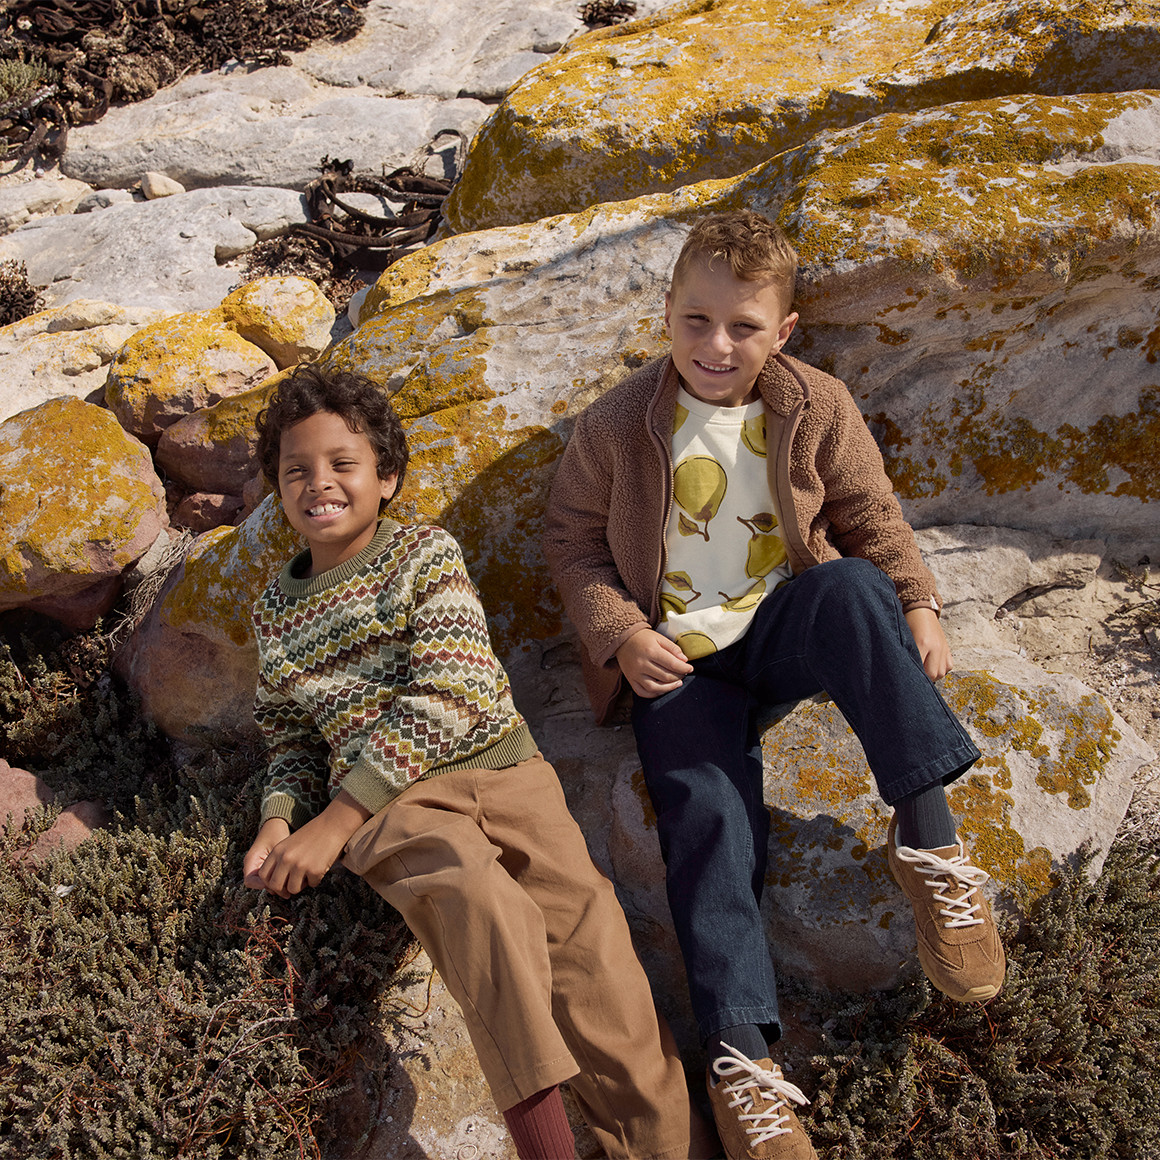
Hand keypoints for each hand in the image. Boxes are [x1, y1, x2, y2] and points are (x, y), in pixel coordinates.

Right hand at [243, 818, 289, 888]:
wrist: (277, 825)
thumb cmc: (277, 833)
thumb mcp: (277, 846)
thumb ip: (277, 861)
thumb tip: (280, 879)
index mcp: (251, 860)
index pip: (250, 881)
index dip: (263, 885)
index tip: (279, 881)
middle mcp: (252, 867)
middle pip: (259, 885)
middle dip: (274, 887)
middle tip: (289, 887)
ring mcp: (259, 868)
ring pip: (266, 884)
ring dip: (278, 885)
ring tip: (292, 882)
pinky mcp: (267, 868)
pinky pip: (272, 879)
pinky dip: (281, 880)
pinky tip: (292, 878)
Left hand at [244, 792, 371, 898]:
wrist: (333, 825)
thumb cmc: (313, 834)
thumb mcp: (289, 844)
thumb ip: (280, 860)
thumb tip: (276, 883)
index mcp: (277, 851)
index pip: (263, 875)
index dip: (270, 882)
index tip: (280, 882)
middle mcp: (286, 859)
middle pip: (275, 886)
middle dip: (284, 889)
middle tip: (293, 885)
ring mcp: (300, 865)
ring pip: (293, 889)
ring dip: (301, 885)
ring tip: (308, 874)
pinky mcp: (314, 871)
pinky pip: (311, 885)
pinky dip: (316, 879)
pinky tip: (319, 868)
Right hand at [616, 628, 692, 697]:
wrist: (622, 639)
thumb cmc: (643, 638)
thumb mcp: (659, 638)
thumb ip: (673, 649)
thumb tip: (685, 660)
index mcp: (651, 651)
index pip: (672, 664)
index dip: (684, 668)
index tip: (690, 668)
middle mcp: (642, 664)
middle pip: (665, 676)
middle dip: (678, 676)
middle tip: (683, 674)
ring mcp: (635, 673)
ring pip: (654, 688)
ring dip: (669, 688)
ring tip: (677, 683)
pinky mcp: (630, 679)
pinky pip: (643, 692)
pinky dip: (654, 694)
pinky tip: (663, 689)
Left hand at [905, 607, 951, 680]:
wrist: (920, 611)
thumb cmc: (908, 624)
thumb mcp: (904, 638)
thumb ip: (906, 654)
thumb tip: (903, 670)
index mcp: (923, 643)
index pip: (919, 668)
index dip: (913, 675)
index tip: (907, 677)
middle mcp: (936, 647)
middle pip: (933, 674)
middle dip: (923, 677)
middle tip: (914, 673)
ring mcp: (944, 648)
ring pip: (941, 672)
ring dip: (932, 674)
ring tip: (922, 669)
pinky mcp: (948, 648)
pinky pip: (949, 666)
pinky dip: (941, 668)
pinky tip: (932, 664)